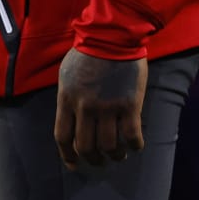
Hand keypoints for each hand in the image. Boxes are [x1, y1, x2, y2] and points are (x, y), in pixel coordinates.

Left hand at [53, 48, 146, 167]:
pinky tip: (135, 145)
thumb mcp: (66, 74)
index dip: (67, 156)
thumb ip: (68, 98)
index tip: (73, 164)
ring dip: (114, 156)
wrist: (112, 35)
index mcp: (66, 99)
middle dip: (93, 159)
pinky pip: (132, 136)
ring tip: (119, 155)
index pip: (63, 137)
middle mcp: (85, 107)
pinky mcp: (130, 105)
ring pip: (109, 146)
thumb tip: (70, 119)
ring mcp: (108, 107)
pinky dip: (134, 146)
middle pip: (85, 147)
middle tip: (100, 161)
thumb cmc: (88, 52)